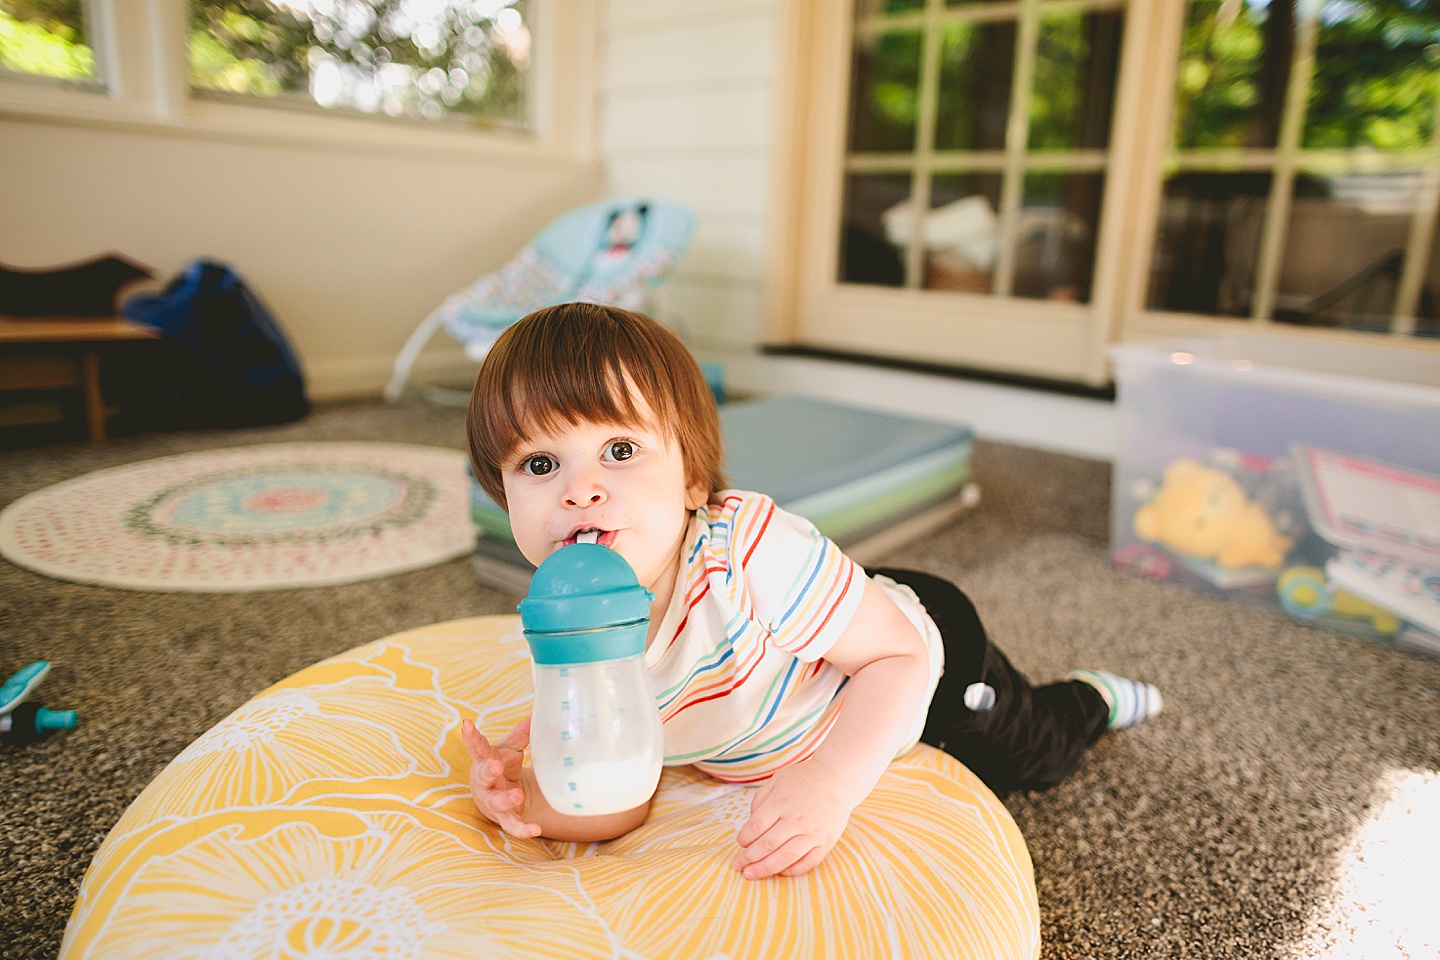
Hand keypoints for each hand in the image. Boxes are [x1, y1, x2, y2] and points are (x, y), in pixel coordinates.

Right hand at [461, 716, 541, 838]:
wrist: (498, 795)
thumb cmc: (501, 766)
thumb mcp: (509, 749)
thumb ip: (521, 734)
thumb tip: (537, 713)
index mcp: (484, 760)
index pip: (477, 747)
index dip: (471, 736)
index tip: (466, 724)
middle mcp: (484, 782)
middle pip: (483, 776)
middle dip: (488, 771)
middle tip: (496, 766)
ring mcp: (492, 801)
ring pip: (496, 802)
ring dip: (506, 800)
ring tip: (517, 796)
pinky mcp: (504, 817)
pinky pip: (511, 825)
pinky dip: (522, 829)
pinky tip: (535, 830)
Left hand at [732, 759, 855, 879]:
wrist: (836, 780)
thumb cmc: (803, 780)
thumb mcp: (777, 781)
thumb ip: (760, 801)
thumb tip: (750, 827)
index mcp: (781, 802)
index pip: (756, 826)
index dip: (744, 838)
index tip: (740, 842)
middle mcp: (796, 819)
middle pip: (768, 844)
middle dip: (749, 858)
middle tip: (738, 866)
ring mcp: (812, 833)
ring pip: (785, 857)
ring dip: (765, 868)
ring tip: (751, 874)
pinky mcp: (825, 843)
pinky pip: (807, 863)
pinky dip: (791, 870)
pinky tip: (778, 872)